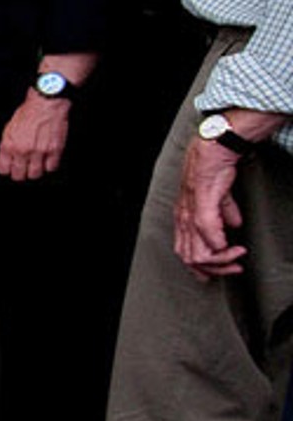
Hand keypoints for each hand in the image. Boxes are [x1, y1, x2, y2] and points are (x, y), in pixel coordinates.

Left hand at [0, 93, 68, 181]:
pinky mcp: (54, 150)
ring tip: (35, 164)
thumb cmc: (28, 113)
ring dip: (35, 171)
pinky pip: (51, 168)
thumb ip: (6, 147)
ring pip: (35, 174)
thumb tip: (4, 161)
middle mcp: (23, 150)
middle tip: (23, 168)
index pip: (3, 169)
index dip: (7, 170)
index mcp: (9, 145)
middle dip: (20, 174)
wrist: (46, 103)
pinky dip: (49, 166)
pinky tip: (47, 160)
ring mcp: (39, 151)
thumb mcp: (9, 129)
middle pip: (19, 176)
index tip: (10, 169)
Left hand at [173, 138, 246, 278]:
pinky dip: (220, 246)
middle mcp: (183, 218)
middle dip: (214, 269)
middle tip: (233, 268)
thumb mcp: (216, 197)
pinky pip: (207, 234)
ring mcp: (190, 213)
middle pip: (190, 258)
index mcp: (183, 218)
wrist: (213, 151)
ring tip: (236, 256)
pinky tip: (231, 247)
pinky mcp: (201, 206)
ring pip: (198, 252)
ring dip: (221, 261)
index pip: (185, 253)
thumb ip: (222, 214)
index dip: (203, 267)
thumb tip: (233, 226)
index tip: (222, 268)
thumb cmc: (212, 170)